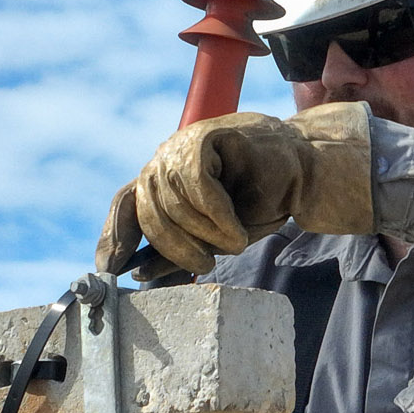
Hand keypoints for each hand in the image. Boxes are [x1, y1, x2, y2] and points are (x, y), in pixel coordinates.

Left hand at [96, 101, 374, 277]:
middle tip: (205, 266)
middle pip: (148, 211)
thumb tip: (138, 273)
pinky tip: (235, 229)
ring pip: (173, 202)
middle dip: (176, 247)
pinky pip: (197, 186)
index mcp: (162, 180)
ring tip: (233, 242)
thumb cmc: (260, 202)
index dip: (114, 236)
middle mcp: (165, 160)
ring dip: (204, 233)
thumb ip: (179, 250)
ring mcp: (181, 146)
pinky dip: (216, 214)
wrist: (304, 172)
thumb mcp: (214, 237)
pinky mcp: (204, 138)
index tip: (109, 267)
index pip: (125, 205)